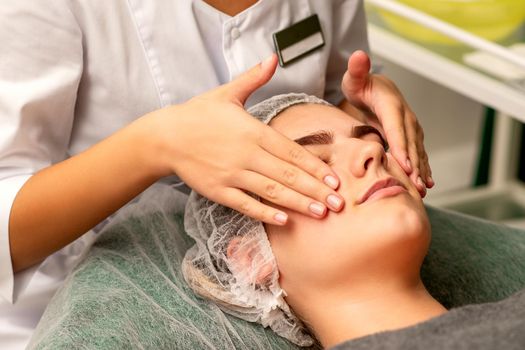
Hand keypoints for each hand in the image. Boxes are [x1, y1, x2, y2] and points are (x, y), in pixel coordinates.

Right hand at [144, 55, 344, 224]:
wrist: (165, 136)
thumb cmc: (198, 113)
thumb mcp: (227, 93)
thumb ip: (253, 78)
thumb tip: (273, 57)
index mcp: (252, 131)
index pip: (291, 150)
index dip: (314, 166)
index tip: (334, 178)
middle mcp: (246, 154)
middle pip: (287, 174)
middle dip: (315, 189)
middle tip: (339, 203)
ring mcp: (232, 174)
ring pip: (271, 191)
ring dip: (298, 203)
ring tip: (321, 213)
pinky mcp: (218, 190)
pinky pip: (245, 204)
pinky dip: (264, 213)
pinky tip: (284, 220)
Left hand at [341, 50, 432, 196]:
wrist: (375, 88)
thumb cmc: (360, 86)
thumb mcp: (354, 78)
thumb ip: (356, 70)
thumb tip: (359, 55)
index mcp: (392, 105)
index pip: (397, 128)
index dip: (402, 146)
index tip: (405, 165)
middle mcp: (405, 117)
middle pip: (410, 144)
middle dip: (414, 165)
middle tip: (415, 186)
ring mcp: (410, 128)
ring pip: (417, 151)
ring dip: (421, 171)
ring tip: (422, 190)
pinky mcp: (410, 136)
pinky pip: (418, 154)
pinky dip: (423, 169)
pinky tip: (426, 184)